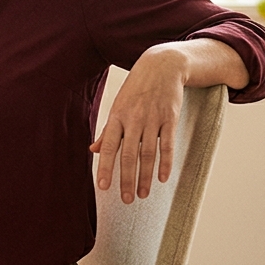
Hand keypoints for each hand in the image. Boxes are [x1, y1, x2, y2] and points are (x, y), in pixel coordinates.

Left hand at [89, 45, 186, 203]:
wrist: (162, 65)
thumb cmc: (137, 88)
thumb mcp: (119, 105)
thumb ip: (108, 130)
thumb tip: (94, 150)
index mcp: (117, 116)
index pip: (110, 146)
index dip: (106, 167)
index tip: (104, 187)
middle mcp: (134, 119)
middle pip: (129, 154)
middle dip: (127, 179)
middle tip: (126, 200)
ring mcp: (153, 118)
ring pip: (148, 153)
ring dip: (145, 176)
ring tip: (143, 194)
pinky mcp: (170, 118)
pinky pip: (168, 144)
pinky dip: (166, 162)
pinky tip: (163, 178)